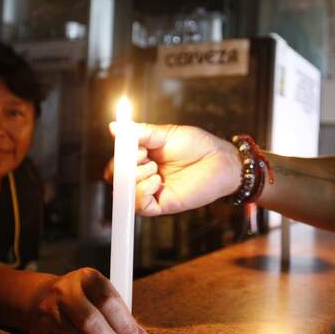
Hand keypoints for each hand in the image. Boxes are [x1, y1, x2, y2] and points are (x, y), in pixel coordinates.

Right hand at [26, 268, 151, 333]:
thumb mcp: (103, 296)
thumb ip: (124, 316)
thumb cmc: (82, 298)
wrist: (39, 297)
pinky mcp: (40, 331)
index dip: (124, 323)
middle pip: (91, 322)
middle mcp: (64, 291)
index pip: (108, 300)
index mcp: (86, 277)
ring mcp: (49, 311)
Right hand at [107, 123, 239, 216]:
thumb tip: (114, 127)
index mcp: (143, 158)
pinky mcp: (163, 204)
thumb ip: (141, 133)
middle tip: (143, 155)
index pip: (118, 163)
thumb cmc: (197, 145)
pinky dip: (143, 192)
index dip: (118, 157)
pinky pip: (141, 206)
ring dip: (135, 177)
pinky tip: (157, 180)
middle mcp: (145, 176)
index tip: (132, 146)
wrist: (220, 159)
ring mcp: (153, 191)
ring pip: (126, 193)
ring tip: (154, 167)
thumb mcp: (166, 134)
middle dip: (123, 167)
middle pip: (117, 179)